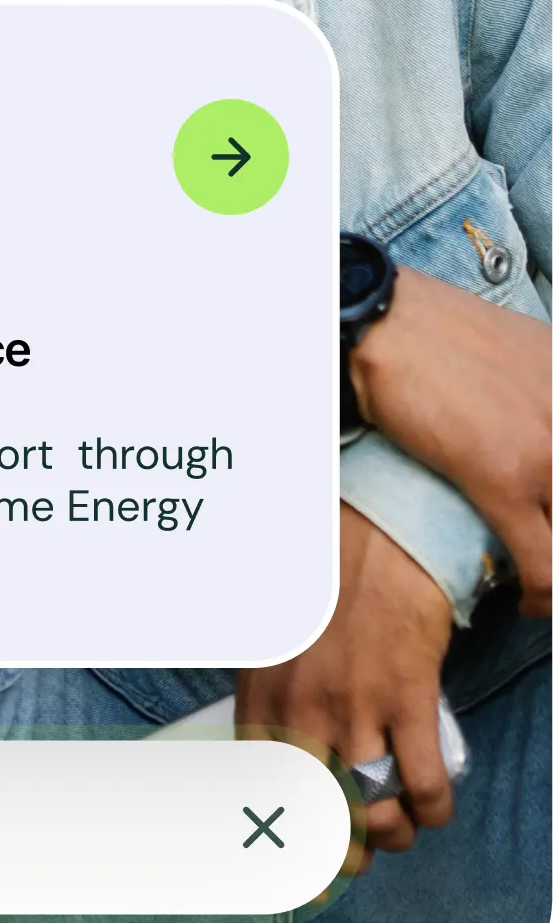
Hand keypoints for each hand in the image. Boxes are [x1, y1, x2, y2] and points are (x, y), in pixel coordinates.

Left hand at [235, 502, 454, 867]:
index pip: (254, 783)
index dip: (268, 825)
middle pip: (312, 808)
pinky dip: (430, 810)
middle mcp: (302, 709)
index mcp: (261, 694)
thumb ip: (265, 690)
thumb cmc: (319, 586)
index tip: (283, 849)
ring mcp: (356, 707)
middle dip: (334, 850)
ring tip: (394, 832)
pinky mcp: (408, 700)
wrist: (377, 540)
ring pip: (371, 806)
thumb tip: (260, 745)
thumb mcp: (270, 638)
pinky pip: (422, 781)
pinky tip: (430, 811)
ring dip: (387, 834)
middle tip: (349, 860)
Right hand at [350, 265, 552, 613]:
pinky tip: (527, 601)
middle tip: (548, 560)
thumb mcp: (529, 350)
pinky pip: (546, 563)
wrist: (386, 322)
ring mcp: (549, 449)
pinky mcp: (505, 477)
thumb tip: (545, 425)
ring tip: (544, 591)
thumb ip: (551, 394)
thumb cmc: (438, 332)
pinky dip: (543, 595)